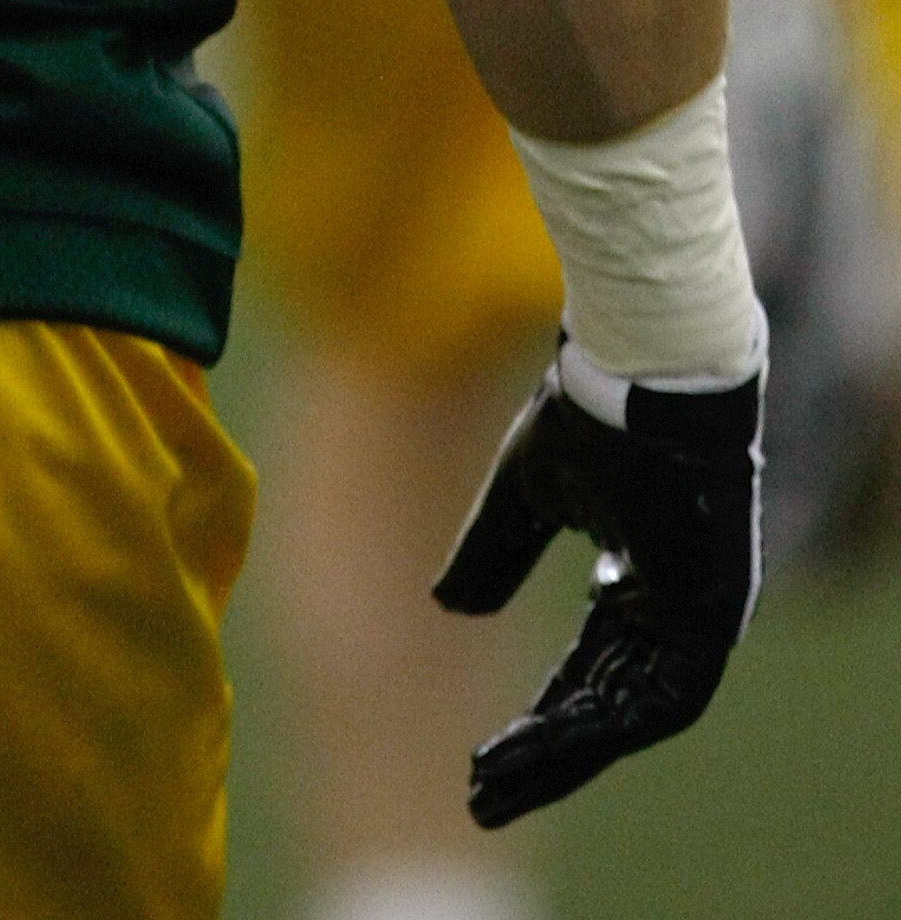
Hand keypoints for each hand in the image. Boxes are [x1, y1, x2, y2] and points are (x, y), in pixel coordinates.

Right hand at [434, 338, 763, 826]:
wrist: (640, 368)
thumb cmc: (590, 413)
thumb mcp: (524, 495)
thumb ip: (494, 552)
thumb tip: (450, 609)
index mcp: (637, 581)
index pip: (589, 673)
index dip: (539, 719)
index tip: (482, 760)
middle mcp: (672, 609)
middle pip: (605, 706)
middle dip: (544, 755)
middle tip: (482, 795)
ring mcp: (699, 615)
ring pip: (629, 714)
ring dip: (566, 753)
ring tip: (498, 779)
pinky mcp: (714, 615)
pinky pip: (660, 698)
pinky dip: (601, 727)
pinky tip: (546, 741)